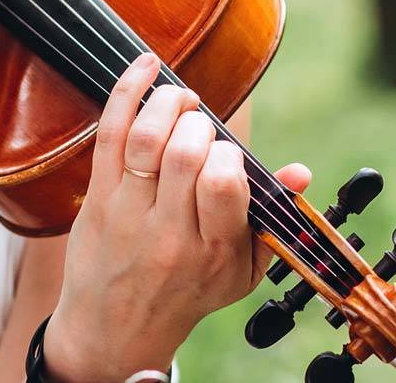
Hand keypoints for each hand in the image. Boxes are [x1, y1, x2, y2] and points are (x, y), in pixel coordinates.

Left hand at [43, 53, 309, 381]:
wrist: (117, 328)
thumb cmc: (187, 291)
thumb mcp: (242, 270)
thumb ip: (272, 219)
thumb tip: (299, 172)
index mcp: (214, 248)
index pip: (222, 183)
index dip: (228, 154)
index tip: (228, 154)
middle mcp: (169, 231)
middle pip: (184, 154)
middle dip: (200, 126)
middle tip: (202, 129)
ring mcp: (128, 212)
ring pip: (145, 139)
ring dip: (168, 103)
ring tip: (182, 101)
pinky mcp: (96, 198)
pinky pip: (108, 134)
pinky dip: (127, 92)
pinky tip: (146, 67)